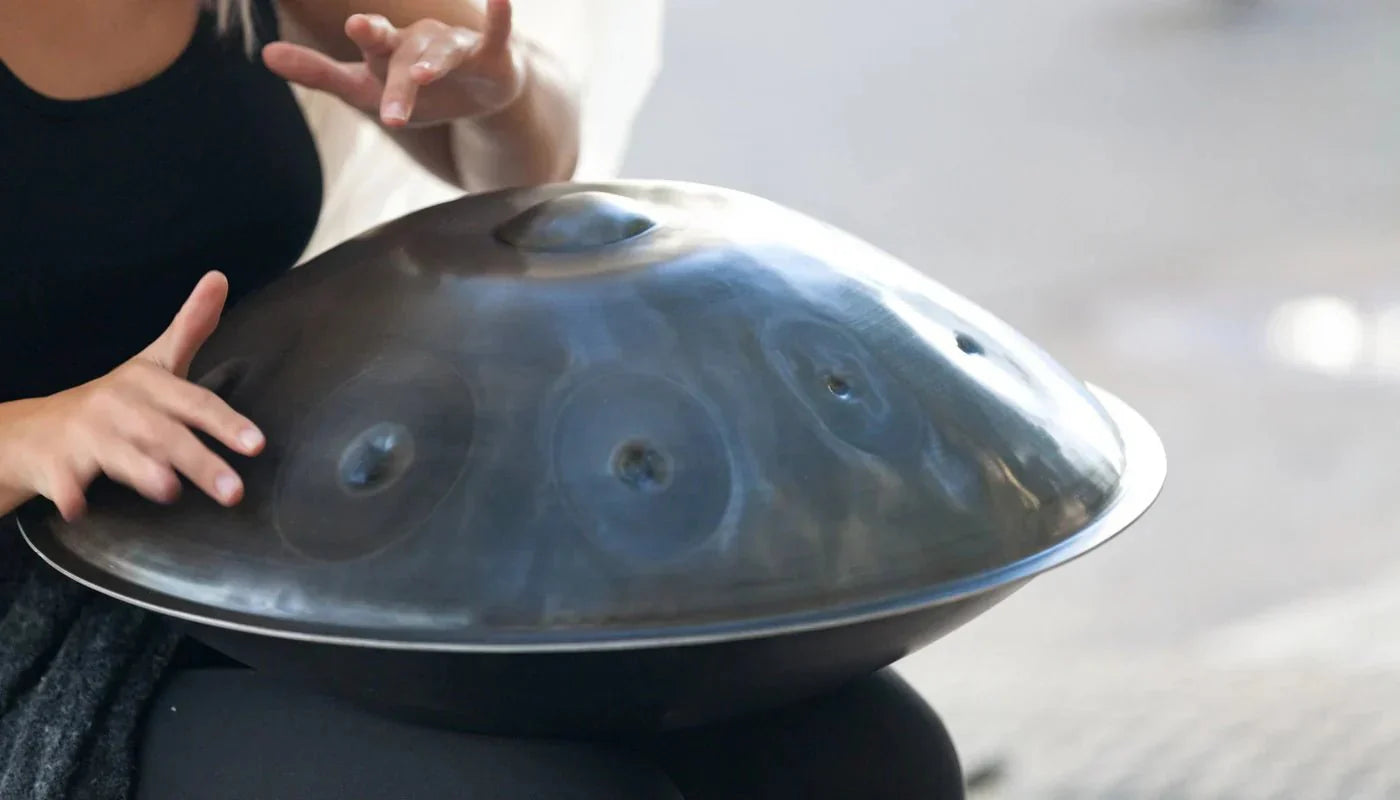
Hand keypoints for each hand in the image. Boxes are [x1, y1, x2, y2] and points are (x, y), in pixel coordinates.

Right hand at [0, 272, 264, 520]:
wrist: (36, 430)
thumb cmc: (115, 401)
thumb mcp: (155, 363)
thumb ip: (192, 327)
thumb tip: (220, 276)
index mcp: (147, 383)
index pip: (196, 403)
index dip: (227, 423)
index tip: (257, 444)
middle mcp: (118, 406)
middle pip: (164, 434)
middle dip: (200, 462)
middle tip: (234, 492)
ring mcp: (85, 435)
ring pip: (118, 454)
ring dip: (142, 471)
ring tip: (169, 491)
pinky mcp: (55, 464)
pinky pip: (63, 481)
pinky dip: (70, 494)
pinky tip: (80, 509)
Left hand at [263, 0, 525, 127]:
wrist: (476, 96)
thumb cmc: (413, 88)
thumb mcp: (365, 88)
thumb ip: (319, 73)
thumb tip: (265, 53)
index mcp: (387, 50)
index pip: (369, 45)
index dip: (361, 38)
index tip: (338, 32)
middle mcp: (418, 41)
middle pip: (402, 54)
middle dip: (394, 71)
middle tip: (378, 65)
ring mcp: (455, 45)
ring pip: (443, 52)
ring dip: (434, 62)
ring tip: (422, 75)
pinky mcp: (491, 54)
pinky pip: (497, 34)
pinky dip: (500, 18)